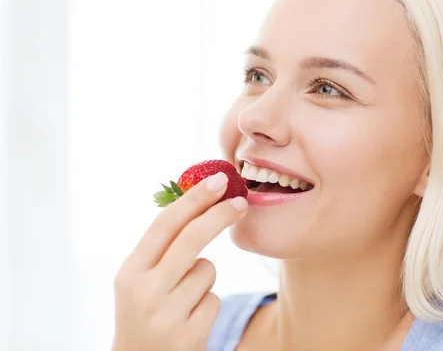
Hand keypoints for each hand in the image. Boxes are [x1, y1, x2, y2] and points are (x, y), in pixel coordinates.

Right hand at [112, 172, 247, 350]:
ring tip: (183, 302)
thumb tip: (198, 201)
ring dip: (203, 280)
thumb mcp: (140, 281)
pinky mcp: (188, 337)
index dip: (193, 199)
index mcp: (129, 272)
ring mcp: (165, 316)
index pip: (164, 224)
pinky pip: (214, 299)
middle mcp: (143, 292)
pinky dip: (207, 306)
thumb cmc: (145, 313)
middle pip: (192, 238)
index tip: (218, 180)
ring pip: (207, 270)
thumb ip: (163, 249)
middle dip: (219, 215)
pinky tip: (189, 322)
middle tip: (241, 202)